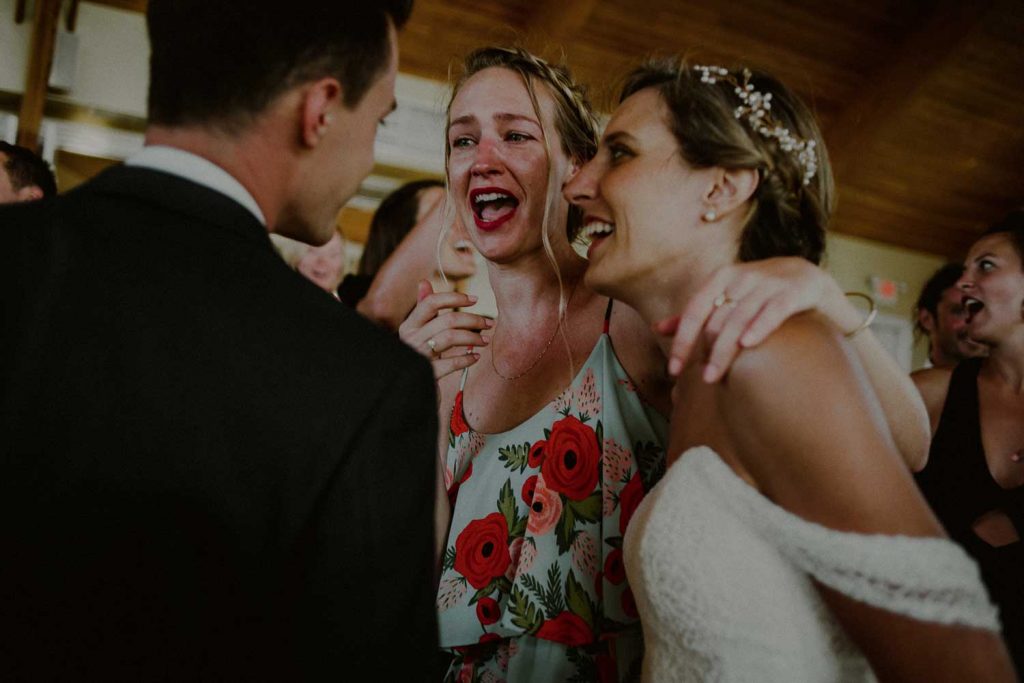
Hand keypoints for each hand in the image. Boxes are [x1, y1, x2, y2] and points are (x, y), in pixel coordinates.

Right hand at [398, 280, 492, 379]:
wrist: (410, 391)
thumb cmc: (421, 357)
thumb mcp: (419, 333)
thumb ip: (423, 309)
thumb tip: (424, 282)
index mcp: (409, 325)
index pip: (431, 302)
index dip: (454, 298)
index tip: (475, 299)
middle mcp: (411, 338)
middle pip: (447, 319)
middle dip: (473, 320)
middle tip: (489, 323)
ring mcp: (418, 356)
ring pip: (451, 337)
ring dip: (473, 337)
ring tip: (484, 340)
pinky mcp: (428, 374)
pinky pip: (451, 362)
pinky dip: (467, 358)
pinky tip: (476, 357)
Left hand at [656, 257, 846, 381]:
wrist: (813, 281)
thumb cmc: (764, 297)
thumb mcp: (730, 300)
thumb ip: (698, 314)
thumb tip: (658, 328)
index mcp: (722, 277)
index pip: (694, 311)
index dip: (682, 341)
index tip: (673, 370)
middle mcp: (743, 276)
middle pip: (716, 319)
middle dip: (705, 352)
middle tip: (702, 381)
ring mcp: (771, 281)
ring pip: (739, 318)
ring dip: (725, 349)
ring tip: (715, 376)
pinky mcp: (797, 290)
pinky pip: (774, 309)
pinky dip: (760, 326)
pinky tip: (748, 345)